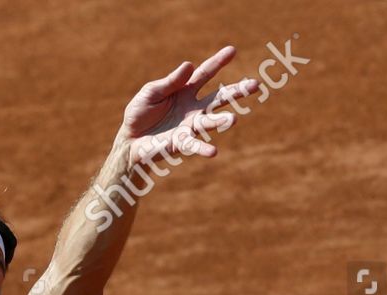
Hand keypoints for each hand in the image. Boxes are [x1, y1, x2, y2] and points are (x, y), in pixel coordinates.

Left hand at [116, 46, 260, 168]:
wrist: (130, 140)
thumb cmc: (140, 113)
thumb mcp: (151, 92)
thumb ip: (170, 81)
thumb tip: (189, 65)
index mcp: (186, 90)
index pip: (205, 73)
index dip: (218, 62)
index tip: (232, 50)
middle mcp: (193, 108)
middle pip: (218, 98)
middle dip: (237, 91)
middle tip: (256, 85)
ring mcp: (190, 126)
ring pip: (210, 122)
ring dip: (221, 121)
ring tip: (233, 120)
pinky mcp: (181, 143)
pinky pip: (194, 144)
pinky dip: (203, 148)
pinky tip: (213, 152)